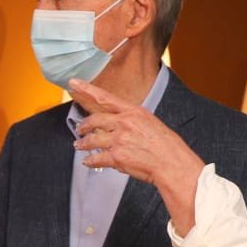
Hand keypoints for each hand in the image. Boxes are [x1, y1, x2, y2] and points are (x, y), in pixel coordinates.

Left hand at [68, 81, 206, 232]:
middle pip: (95, 120)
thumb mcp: (150, 122)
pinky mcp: (117, 157)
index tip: (73, 84)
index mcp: (133, 112)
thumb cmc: (166, 145)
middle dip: (84, 125)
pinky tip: (87, 161)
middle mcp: (124, 123)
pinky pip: (96, 158)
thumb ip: (131, 120)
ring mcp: (119, 140)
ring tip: (79, 145)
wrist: (172, 163)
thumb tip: (117, 122)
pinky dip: (90, 161)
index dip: (86, 89)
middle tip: (79, 128)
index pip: (105, 98)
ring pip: (92, 140)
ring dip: (83, 143)